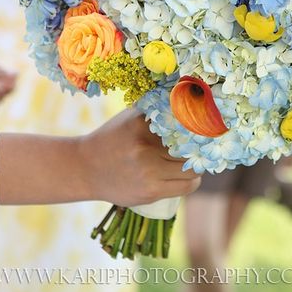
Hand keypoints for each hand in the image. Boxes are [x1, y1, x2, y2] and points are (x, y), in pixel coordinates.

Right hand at [78, 110, 200, 206]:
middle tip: (203, 143)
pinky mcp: (150, 191)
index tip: (206, 125)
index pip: (182, 123)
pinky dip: (193, 181)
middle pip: (189, 146)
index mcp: (141, 124)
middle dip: (198, 145)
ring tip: (194, 159)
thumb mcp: (130, 117)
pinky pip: (186, 186)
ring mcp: (148, 171)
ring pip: (190, 167)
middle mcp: (145, 147)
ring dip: (196, 164)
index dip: (198, 125)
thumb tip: (187, 99)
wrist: (85, 169)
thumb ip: (155, 108)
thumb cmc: (112, 138)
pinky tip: (191, 175)